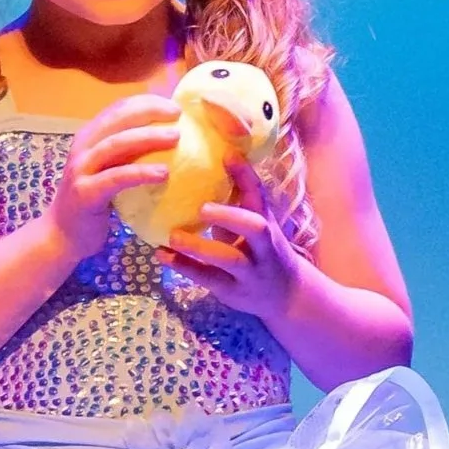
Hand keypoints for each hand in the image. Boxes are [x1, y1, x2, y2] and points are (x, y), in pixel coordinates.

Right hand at [42, 93, 179, 262]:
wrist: (61, 236)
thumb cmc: (92, 203)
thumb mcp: (108, 171)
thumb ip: (127, 155)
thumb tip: (166, 141)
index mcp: (89, 137)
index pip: (118, 109)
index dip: (146, 101)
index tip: (173, 105)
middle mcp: (82, 147)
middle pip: (118, 119)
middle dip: (150, 111)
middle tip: (178, 114)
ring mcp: (81, 169)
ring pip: (117, 144)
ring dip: (148, 137)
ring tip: (176, 137)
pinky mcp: (85, 193)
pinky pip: (117, 178)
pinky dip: (141, 173)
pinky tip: (163, 173)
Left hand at [158, 159, 302, 325]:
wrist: (287, 294)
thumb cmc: (261, 250)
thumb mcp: (255, 226)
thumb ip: (237, 203)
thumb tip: (202, 166)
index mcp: (267, 223)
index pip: (260, 195)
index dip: (246, 175)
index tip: (228, 155)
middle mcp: (264, 246)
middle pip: (256, 228)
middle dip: (230, 216)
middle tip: (202, 208)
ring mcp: (251, 271)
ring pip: (230, 259)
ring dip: (200, 247)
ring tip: (173, 236)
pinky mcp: (234, 291)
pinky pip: (209, 279)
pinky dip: (184, 266)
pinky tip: (162, 255)